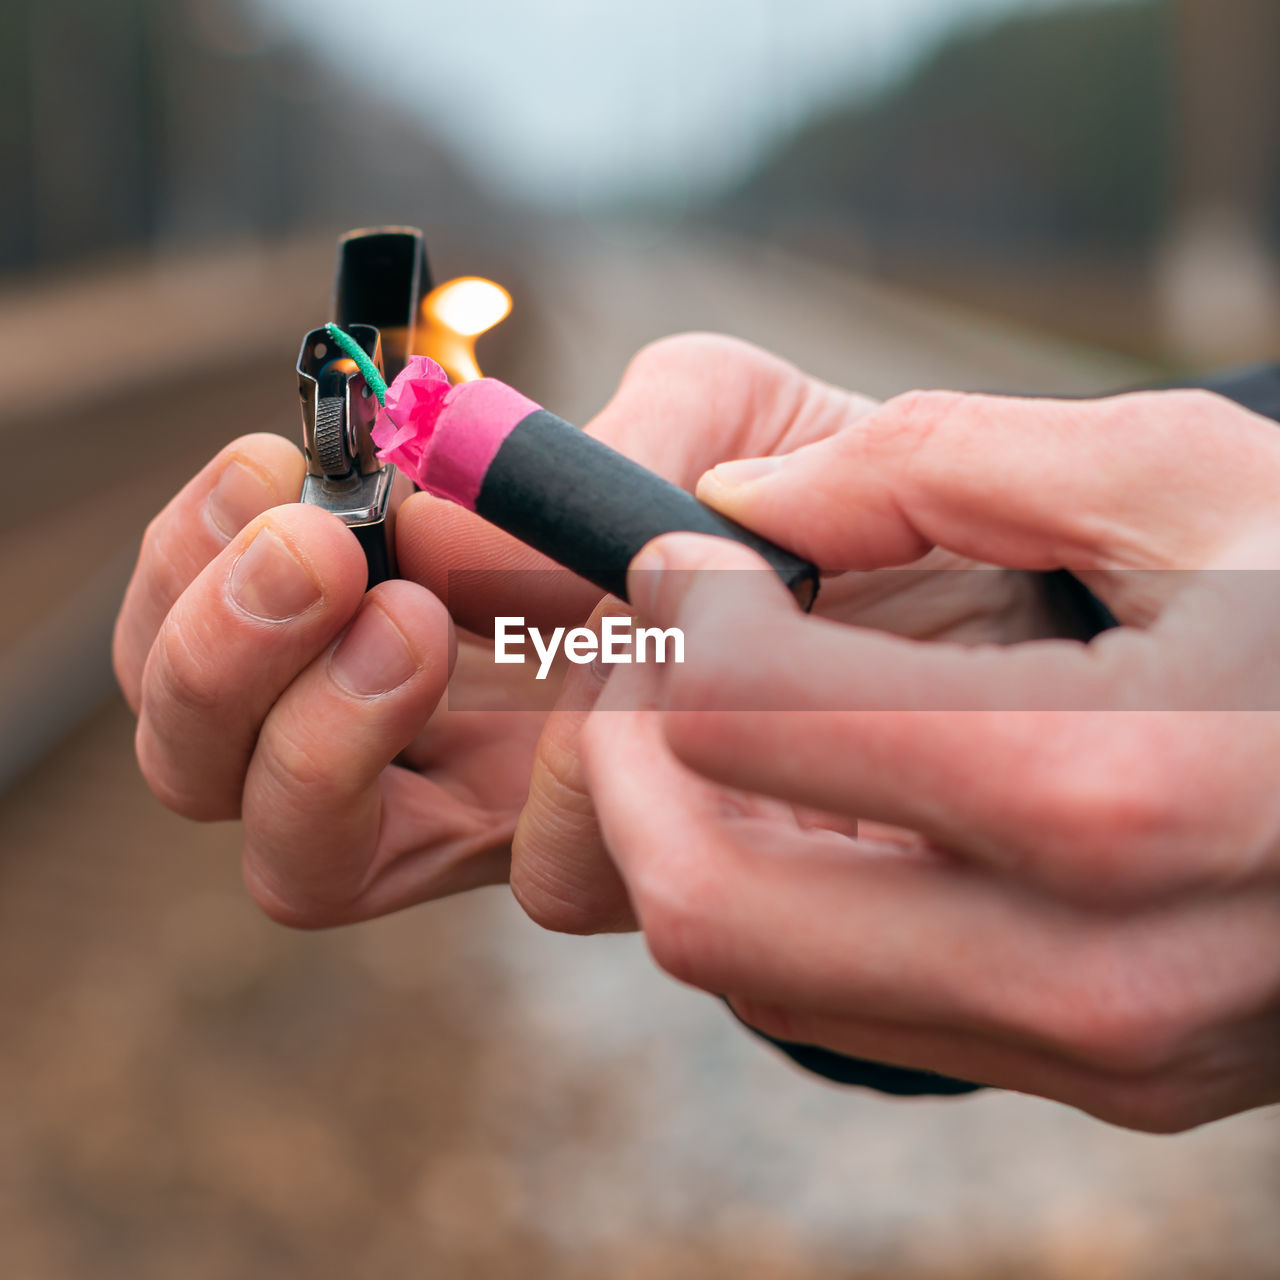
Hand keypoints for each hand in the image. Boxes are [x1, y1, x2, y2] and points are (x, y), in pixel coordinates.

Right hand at [115, 334, 919, 927]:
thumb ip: (592, 441)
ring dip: (323, 741)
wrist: (984, 608)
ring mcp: (511, 819)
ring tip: (416, 624)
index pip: (217, 618)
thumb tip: (443, 518)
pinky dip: (554, 784)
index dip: (198, 559)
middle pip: (206, 761)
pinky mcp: (623, 879)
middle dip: (211, 660)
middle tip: (316, 560)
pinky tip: (624, 700)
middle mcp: (436, 728)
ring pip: (304, 863)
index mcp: (427, 602)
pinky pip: (531, 874)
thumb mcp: (719, 410)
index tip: (284, 474)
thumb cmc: (822, 493)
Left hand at [576, 388, 1279, 1130]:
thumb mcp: (1187, 481)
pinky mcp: (1094, 1077)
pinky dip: (776, 891)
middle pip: (702, 897)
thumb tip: (742, 495)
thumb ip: (939, 460)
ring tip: (722, 713)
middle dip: (620, 762)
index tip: (679, 559)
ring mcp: (1090, 1048)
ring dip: (683, 833)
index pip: (751, 718)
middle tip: (643, 657)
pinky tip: (821, 792)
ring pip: (749, 968)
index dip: (673, 618)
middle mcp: (1091, 965)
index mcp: (1114, 785)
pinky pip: (840, 998)